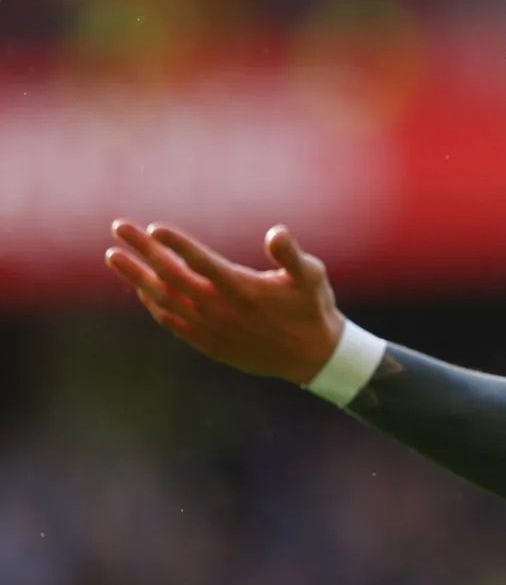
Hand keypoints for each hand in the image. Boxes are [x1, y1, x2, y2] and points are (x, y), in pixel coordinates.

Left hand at [105, 219, 345, 385]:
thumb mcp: (311, 276)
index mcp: (242, 288)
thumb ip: (291, 254)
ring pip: (164, 299)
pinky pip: (172, 322)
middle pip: (172, 276)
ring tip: (114, 256)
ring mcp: (211, 328)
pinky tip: (142, 290)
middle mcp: (221, 308)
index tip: (152, 228)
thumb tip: (276, 233)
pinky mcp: (209, 343)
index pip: (201, 261)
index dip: (176, 244)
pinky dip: (153, 304)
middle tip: (118, 227)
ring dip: (136, 277)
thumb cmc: (312, 308)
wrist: (312, 356)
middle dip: (143, 250)